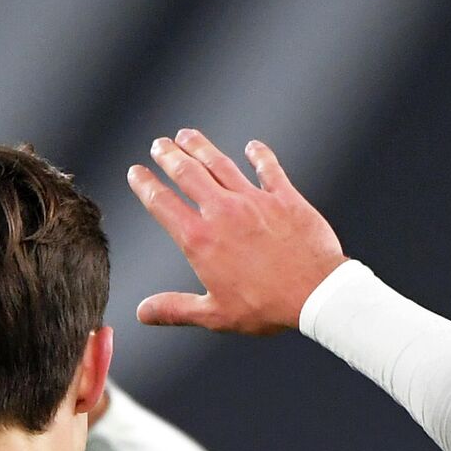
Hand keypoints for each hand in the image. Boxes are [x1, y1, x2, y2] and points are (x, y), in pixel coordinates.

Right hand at [129, 130, 344, 334]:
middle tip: (158, 144)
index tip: (136, 172)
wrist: (314, 294)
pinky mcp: (284, 198)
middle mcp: (223, 213)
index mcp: (200, 241)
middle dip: (169, 155)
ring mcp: (254, 201)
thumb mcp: (214, 315)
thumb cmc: (265, 307)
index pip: (163, 204)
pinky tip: (251, 146)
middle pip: (188, 174)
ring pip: (221, 164)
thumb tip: (143, 312)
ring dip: (201, 147)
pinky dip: (259, 155)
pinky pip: (268, 168)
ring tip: (187, 135)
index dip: (145, 185)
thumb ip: (175, 309)